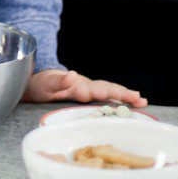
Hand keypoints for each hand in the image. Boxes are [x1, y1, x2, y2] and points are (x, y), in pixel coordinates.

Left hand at [24, 68, 146, 107]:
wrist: (36, 82)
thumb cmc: (40, 84)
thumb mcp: (46, 83)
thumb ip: (58, 81)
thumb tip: (72, 75)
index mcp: (77, 85)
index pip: (93, 89)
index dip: (103, 93)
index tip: (116, 98)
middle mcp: (85, 85)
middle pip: (107, 88)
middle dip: (123, 94)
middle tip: (140, 99)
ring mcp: (88, 89)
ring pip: (110, 90)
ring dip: (125, 95)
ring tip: (141, 100)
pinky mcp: (87, 94)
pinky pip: (106, 95)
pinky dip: (119, 98)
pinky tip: (129, 103)